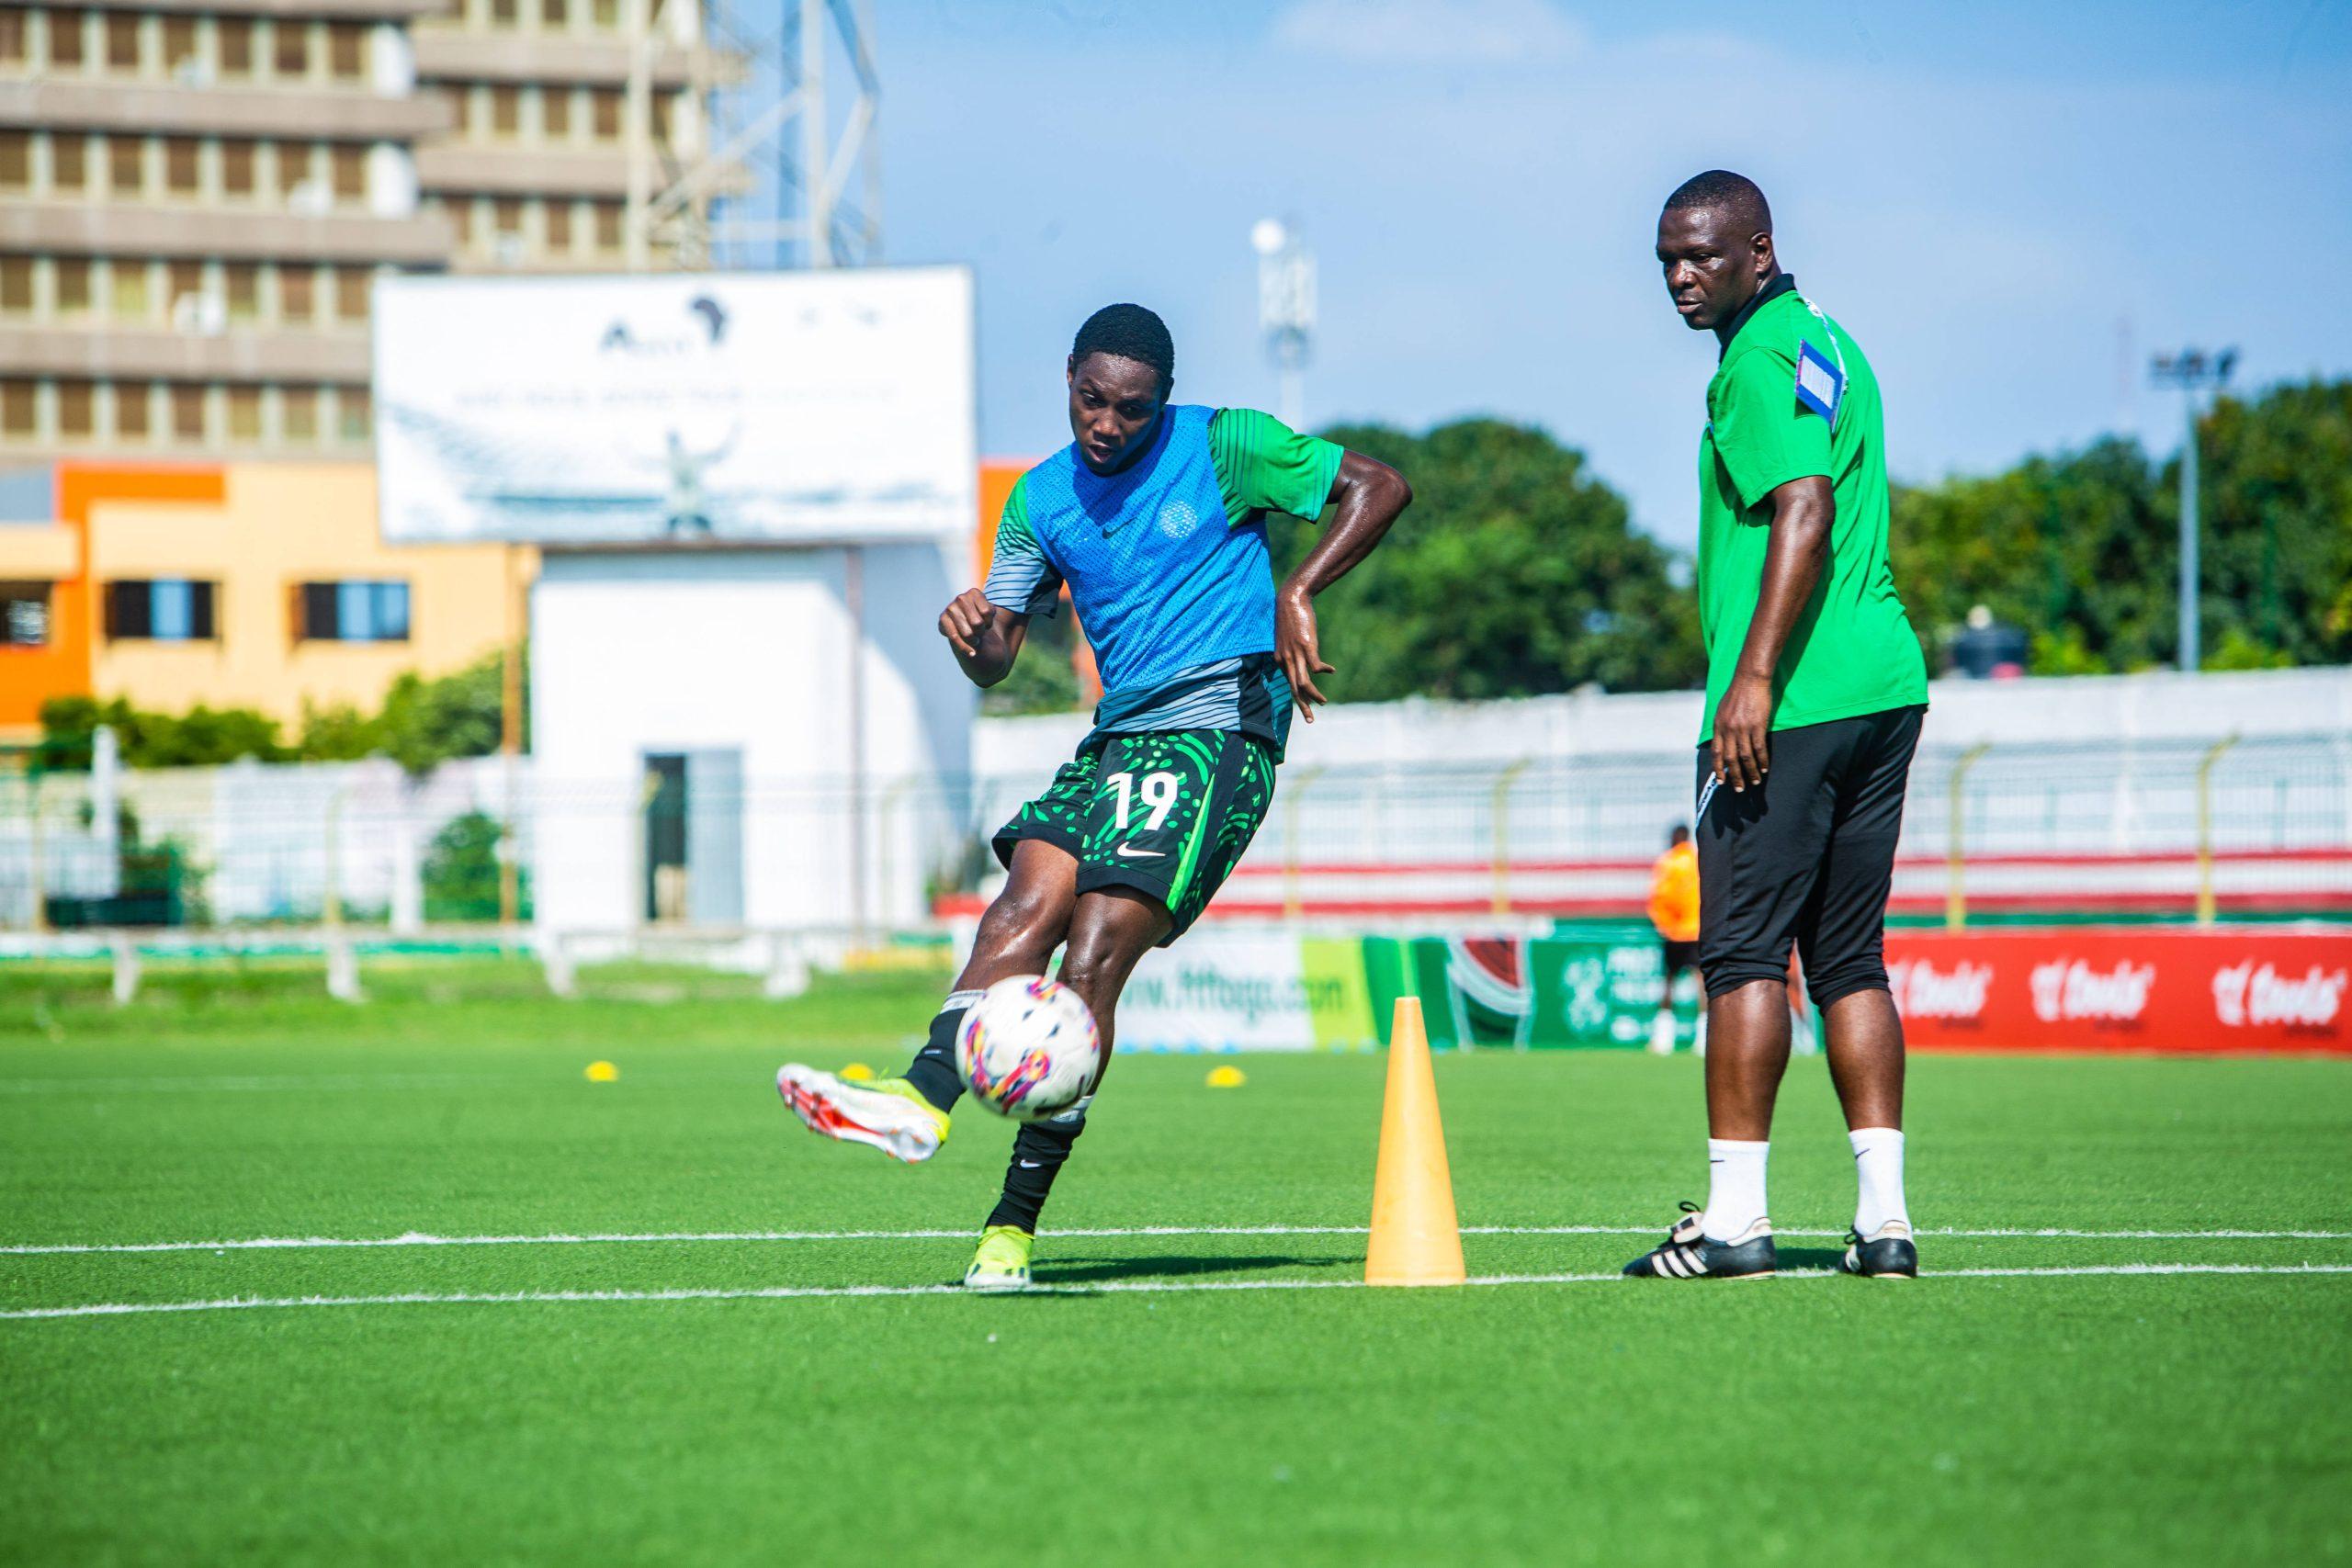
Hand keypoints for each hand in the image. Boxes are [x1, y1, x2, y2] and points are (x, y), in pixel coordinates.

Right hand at [937, 589, 995, 658]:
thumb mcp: (991, 613)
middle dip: (981, 631)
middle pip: (977, 623)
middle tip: (980, 632)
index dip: (989, 622)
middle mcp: (961, 598)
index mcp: (974, 593)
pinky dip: (964, 648)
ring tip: (974, 637)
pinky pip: (954, 637)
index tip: (987, 623)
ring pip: (968, 633)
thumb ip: (994, 613)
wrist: (967, 626)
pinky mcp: (942, 619)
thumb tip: (988, 618)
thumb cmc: (981, 619)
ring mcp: (950, 608)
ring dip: (974, 639)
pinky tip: (972, 653)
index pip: (987, 612)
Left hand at [1275, 589, 1334, 721]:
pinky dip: (1323, 670)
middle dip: (1303, 706)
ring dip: (1314, 695)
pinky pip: (1315, 666)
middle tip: (1311, 720)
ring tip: (1323, 702)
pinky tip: (1331, 670)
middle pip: (1294, 689)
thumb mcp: (1287, 640)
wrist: (1289, 600)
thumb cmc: (1289, 618)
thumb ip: (1292, 653)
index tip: (1307, 706)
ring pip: (1303, 682)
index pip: (1289, 684)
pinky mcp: (1306, 646)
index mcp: (1279, 660)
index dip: (1299, 696)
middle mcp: (1285, 660)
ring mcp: (1295, 654)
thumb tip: (1306, 664)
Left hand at [1711, 672, 1773, 790]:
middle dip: (1734, 776)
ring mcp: (1742, 728)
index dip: (1717, 768)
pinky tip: (1765, 768)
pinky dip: (1762, 760)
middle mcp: (1728, 729)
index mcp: (1718, 726)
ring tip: (1755, 781)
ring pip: (1745, 757)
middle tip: (1739, 788)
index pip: (1715, 752)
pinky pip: (1759, 748)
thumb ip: (1721, 726)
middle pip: (1730, 759)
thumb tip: (1722, 741)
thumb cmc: (1737, 693)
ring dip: (1750, 772)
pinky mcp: (1757, 726)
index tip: (1720, 781)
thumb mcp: (1722, 710)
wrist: (1750, 679)